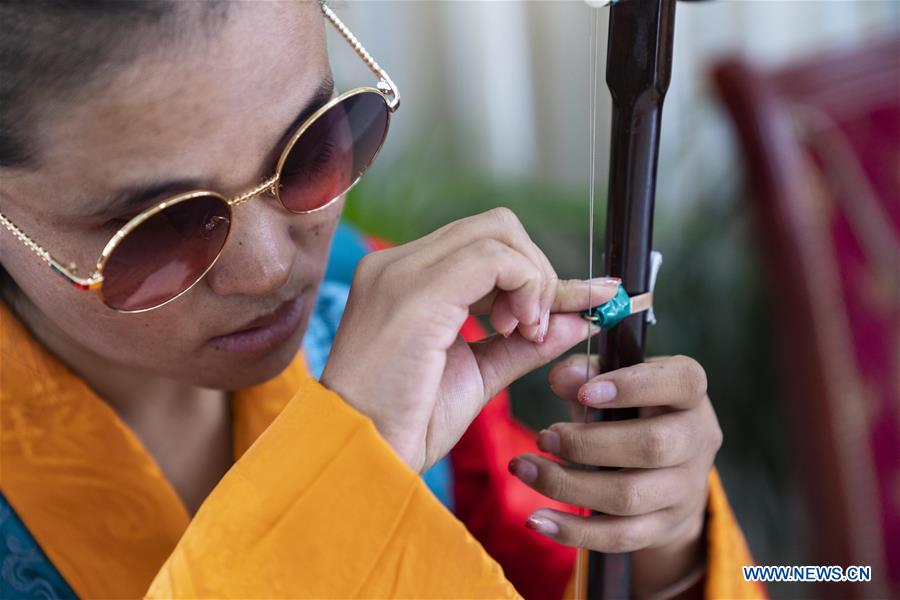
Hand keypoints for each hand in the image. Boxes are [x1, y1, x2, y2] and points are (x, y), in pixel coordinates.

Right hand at [321, 208, 618, 471]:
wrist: (360, 457)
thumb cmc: (405, 424)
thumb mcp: (477, 374)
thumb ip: (525, 344)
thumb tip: (579, 320)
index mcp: (404, 279)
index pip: (484, 245)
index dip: (535, 273)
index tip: (578, 303)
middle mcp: (398, 264)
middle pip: (497, 227)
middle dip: (537, 272)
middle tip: (534, 327)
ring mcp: (402, 271)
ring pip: (499, 233)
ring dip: (533, 281)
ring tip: (524, 332)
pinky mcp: (416, 292)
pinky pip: (494, 260)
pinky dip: (525, 288)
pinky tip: (516, 331)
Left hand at [508, 354, 720, 595]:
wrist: (665, 472)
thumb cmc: (631, 412)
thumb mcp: (611, 384)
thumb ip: (585, 373)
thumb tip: (561, 377)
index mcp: (689, 394)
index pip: (683, 382)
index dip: (635, 386)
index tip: (585, 392)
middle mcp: (697, 440)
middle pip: (653, 446)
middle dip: (588, 443)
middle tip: (543, 437)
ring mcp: (685, 489)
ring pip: (629, 496)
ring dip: (568, 485)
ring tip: (524, 468)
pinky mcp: (663, 527)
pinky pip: (619, 536)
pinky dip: (573, 530)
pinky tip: (537, 519)